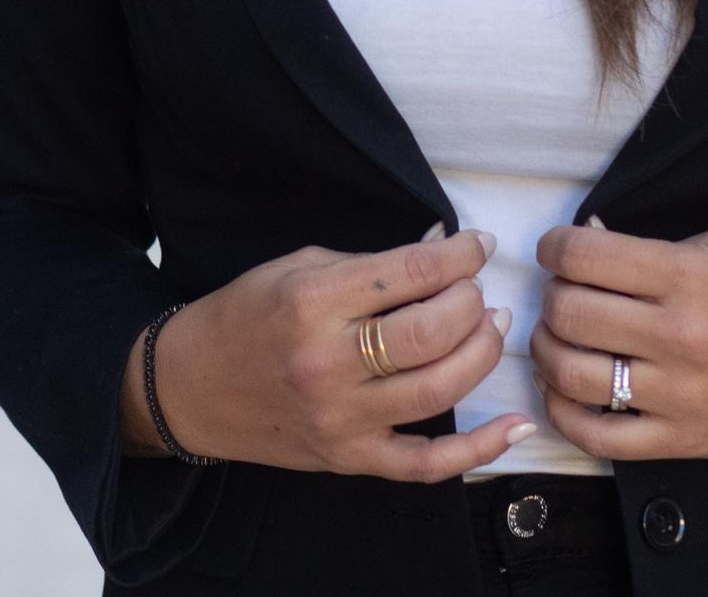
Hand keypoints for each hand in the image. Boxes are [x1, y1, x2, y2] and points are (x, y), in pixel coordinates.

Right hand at [120, 226, 531, 481]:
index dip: (458, 255)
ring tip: (491, 327)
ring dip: (482, 352)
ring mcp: (342, 417)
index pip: (410, 273)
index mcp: (313, 302)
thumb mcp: (296, 267)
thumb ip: (369, 265)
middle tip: (478, 291)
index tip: (477, 245)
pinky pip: (428, 463)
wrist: (192, 387)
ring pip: (440, 389)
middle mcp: (329, 362)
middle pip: (432, 332)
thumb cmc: (246, 316)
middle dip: (472, 303)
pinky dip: (480, 449)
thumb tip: (439, 252)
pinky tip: (515, 425)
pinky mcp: (351, 458)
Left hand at [529, 222, 707, 462]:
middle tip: (562, 292)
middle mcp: (680, 336)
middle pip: (569, 312)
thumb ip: (656, 248)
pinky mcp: (683, 442)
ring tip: (556, 337)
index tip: (556, 249)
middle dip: (552, 295)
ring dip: (547, 350)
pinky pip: (599, 437)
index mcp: (690, 278)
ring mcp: (680, 395)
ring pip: (573, 373)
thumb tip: (588, 244)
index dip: (555, 247)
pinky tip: (562, 390)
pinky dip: (563, 413)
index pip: (585, 256)